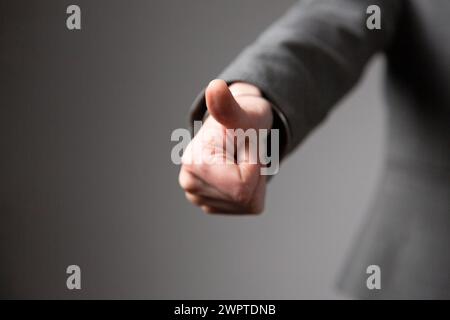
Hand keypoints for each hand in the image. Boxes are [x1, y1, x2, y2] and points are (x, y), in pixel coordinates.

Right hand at [179, 79, 272, 213]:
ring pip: (246, 203)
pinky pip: (247, 206)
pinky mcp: (211, 205)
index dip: (254, 163)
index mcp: (194, 163)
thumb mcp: (242, 111)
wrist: (239, 128)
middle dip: (255, 173)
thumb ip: (228, 106)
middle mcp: (190, 184)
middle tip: (245, 152)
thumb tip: (215, 87)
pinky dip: (253, 189)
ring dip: (255, 181)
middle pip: (243, 197)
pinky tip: (240, 172)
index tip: (246, 145)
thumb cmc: (242, 119)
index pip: (242, 185)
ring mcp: (199, 198)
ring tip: (242, 159)